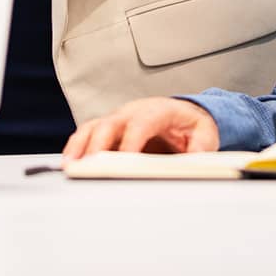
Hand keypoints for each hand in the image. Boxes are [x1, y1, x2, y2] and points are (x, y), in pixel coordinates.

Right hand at [63, 98, 218, 158]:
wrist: (184, 114)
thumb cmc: (192, 125)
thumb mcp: (205, 134)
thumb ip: (201, 148)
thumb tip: (194, 161)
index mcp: (158, 110)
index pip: (142, 123)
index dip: (132, 141)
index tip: (125, 160)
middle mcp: (133, 111)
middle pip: (110, 124)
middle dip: (98, 145)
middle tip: (89, 165)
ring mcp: (119, 118)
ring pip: (94, 126)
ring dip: (80, 145)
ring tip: (70, 165)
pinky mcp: (110, 128)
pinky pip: (88, 133)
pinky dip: (77, 146)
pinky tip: (70, 161)